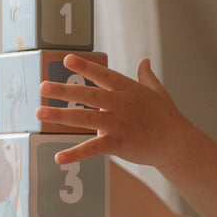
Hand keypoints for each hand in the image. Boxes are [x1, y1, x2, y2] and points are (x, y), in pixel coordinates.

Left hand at [37, 54, 187, 167]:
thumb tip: (145, 61)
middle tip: (41, 87)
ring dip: (61, 116)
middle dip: (63, 90)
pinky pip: (92, 149)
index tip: (67, 59)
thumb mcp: (158, 92)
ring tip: (40, 113)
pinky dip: (75, 154)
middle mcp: (120, 104)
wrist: (176, 143)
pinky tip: (58, 158)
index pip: (102, 74)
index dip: (85, 66)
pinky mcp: (118, 144)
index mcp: (127, 89)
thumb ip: (147, 76)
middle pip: (87, 94)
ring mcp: (117, 124)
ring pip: (84, 118)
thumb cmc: (168, 117)